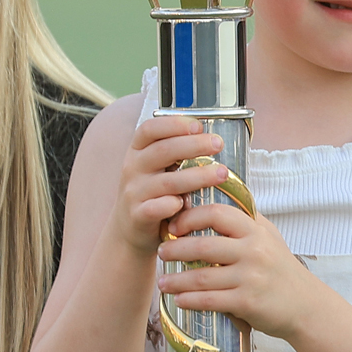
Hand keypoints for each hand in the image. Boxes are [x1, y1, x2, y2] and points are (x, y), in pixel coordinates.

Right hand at [110, 117, 230, 254]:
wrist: (130, 228)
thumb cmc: (152, 192)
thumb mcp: (158, 166)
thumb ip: (177, 151)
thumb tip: (211, 137)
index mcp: (138, 150)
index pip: (150, 129)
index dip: (174, 124)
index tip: (198, 126)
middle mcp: (134, 168)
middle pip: (162, 151)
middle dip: (194, 145)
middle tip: (218, 144)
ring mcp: (134, 193)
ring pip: (166, 181)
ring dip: (197, 176)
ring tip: (221, 173)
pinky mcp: (137, 216)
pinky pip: (154, 209)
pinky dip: (170, 205)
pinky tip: (186, 203)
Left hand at [156, 199, 329, 342]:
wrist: (306, 305)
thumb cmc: (281, 269)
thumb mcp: (269, 236)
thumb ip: (245, 219)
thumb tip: (215, 195)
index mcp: (256, 230)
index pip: (217, 213)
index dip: (190, 216)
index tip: (174, 226)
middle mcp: (254, 251)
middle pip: (203, 245)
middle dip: (175, 249)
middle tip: (161, 252)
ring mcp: (251, 277)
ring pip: (202, 276)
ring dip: (177, 280)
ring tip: (162, 281)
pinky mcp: (248, 302)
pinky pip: (210, 300)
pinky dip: (190, 300)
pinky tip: (178, 300)